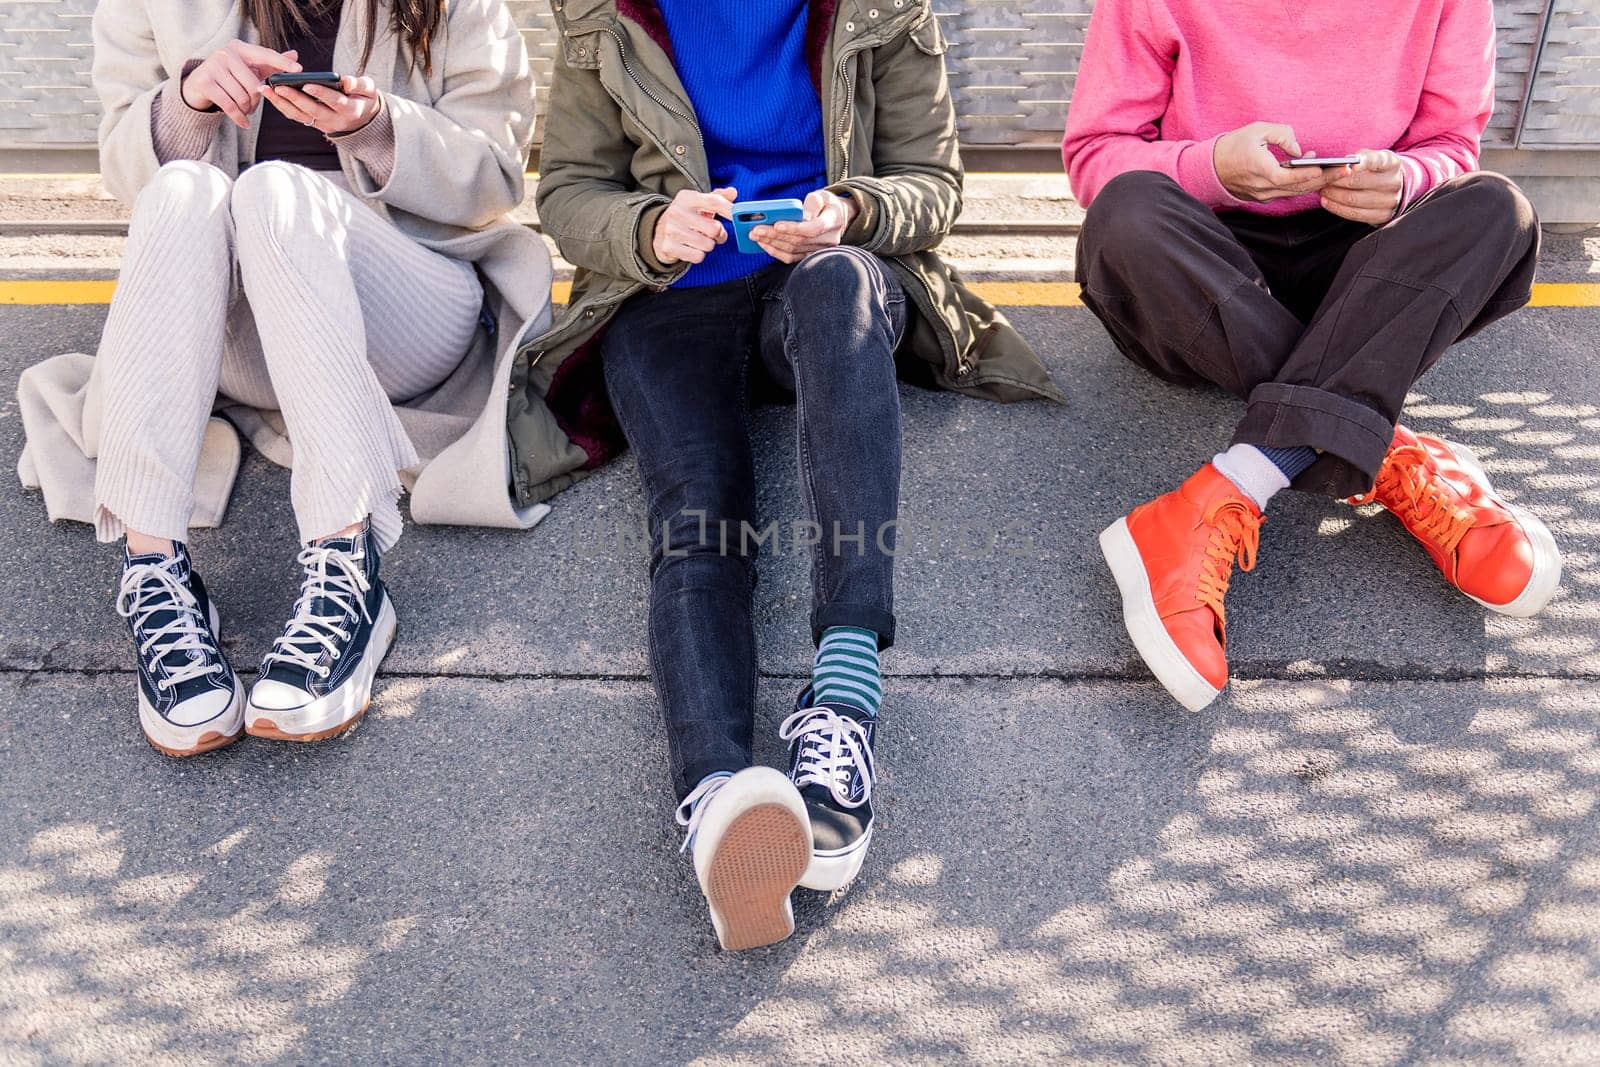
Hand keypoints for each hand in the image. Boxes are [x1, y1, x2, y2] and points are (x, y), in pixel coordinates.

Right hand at [181, 41, 301, 128]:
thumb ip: (271, 64)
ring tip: (245, 110)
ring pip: (242, 98)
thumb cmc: (230, 76)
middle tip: (253, 106)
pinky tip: (244, 123)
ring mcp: (212, 66)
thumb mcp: (249, 68)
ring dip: (247, 109)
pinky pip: (230, 106)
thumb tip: (294, 55)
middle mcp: (225, 53)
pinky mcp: (204, 82)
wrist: (198, 84)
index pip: (265, 55)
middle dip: (257, 101)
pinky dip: (239, 117)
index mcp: (240, 48)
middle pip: (254, 86)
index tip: (299, 70)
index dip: (282, 63)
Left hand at [266, 76, 382, 135]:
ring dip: (281, 103)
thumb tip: (345, 82)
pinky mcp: (313, 123)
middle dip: (294, 98)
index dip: (322, 94)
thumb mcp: (370, 90)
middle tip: (278, 86)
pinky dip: (281, 105)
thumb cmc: (365, 99)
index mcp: (351, 111)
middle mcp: (335, 121)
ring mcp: (322, 124)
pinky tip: (269, 94)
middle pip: (312, 110)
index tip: (307, 84)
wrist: (363, 120)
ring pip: (300, 115)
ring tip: (265, 89)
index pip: (335, 102)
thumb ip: (360, 85)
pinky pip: (295, 116)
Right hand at [652, 187, 735, 265]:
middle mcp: (677, 212)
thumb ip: (717, 197)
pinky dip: (698, 255)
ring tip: (698, 240)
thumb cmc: (685, 217)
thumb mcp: (698, 203)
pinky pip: (698, 256)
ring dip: (708, 246)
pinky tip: (690, 248)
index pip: (714, 201)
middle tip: (713, 234)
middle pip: (714, 228)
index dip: (730, 210)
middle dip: (719, 234)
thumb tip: (733, 192)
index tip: (738, 217)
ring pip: (708, 245)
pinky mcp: (669, 247)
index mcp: (687, 198)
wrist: (656, 231)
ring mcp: (671, 230)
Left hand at [751, 188, 855, 262]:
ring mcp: (819, 251)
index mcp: (833, 221)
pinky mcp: (810, 256)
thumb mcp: (823, 196)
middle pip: (799, 240)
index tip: (776, 224)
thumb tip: (799, 215)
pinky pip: (791, 258)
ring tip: (755, 235)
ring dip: (772, 243)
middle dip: (775, 235)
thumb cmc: (827, 204)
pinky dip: (776, 252)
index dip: (794, 228)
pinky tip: (763, 244)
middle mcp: (828, 239)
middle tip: (755, 230)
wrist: (837, 218)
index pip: (814, 228)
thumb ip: (812, 203)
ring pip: (793, 250)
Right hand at [1214, 122, 1347, 202]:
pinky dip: (1302, 185)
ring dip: (1316, 183)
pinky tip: (1315, 175)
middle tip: (1348, 171)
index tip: (1338, 167)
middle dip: (1326, 179)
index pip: (1296, 177)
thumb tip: (1300, 151)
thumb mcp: (1258, 130)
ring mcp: (1263, 196)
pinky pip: (1287, 193)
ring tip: (1337, 172)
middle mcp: (1265, 188)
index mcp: (1263, 171)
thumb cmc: (1232, 146)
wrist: (1209, 168)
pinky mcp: (1262, 197)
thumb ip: (1283, 135)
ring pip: (1296, 193)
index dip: (1319, 173)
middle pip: (1301, 188)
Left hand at [1319, 149, 1403, 224]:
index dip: (1362, 162)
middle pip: (1358, 182)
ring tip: (1321, 189)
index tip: (1346, 163)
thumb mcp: (1374, 158)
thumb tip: (1344, 161)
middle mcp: (1393, 183)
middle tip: (1322, 178)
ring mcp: (1389, 201)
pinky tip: (1326, 201)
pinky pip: (1354, 214)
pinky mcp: (1381, 216)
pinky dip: (1336, 207)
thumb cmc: (1377, 170)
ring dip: (1332, 194)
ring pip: (1353, 199)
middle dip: (1336, 180)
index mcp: (1392, 164)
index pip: (1377, 161)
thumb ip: (1361, 157)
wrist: (1392, 189)